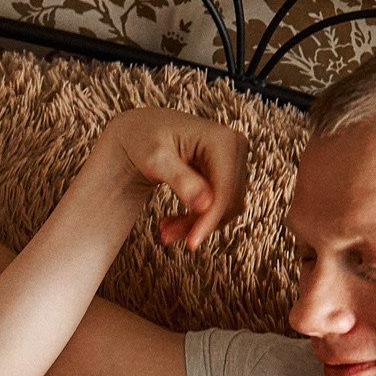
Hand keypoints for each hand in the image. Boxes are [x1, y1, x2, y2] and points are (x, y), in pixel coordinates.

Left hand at [91, 108, 246, 250]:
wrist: (140, 131)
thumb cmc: (143, 139)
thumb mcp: (155, 158)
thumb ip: (179, 179)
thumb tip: (205, 205)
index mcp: (222, 140)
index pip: (224, 190)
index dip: (209, 220)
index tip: (192, 244)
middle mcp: (235, 147)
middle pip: (228, 201)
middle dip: (199, 223)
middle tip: (166, 235)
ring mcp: (233, 161)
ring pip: (225, 207)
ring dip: (196, 223)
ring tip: (166, 229)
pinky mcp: (227, 173)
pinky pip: (219, 204)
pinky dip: (197, 217)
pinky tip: (173, 222)